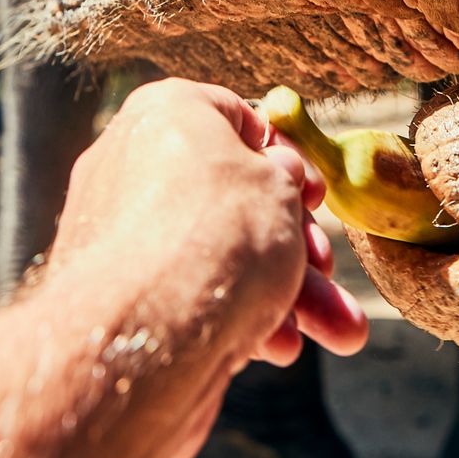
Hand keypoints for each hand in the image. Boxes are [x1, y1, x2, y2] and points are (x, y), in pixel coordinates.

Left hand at [46, 79, 368, 457]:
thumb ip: (283, 177)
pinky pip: (188, 292)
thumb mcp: (280, 187)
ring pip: (219, 253)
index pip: (235, 118)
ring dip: (285, 292)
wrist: (145, 335)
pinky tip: (277, 346)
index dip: (285, 158)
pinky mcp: (116, 294)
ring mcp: (119, 232)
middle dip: (296, 245)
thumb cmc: (219, 235)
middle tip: (328, 271)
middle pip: (233, 199)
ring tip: (342, 334)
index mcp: (165, 111)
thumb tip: (276, 175)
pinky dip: (235, 314)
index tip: (314, 195)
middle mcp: (131, 163)